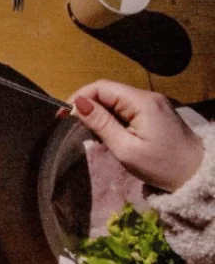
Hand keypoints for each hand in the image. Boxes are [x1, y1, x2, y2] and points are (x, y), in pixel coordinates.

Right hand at [65, 80, 203, 191]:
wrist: (200, 176)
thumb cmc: (163, 166)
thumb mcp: (126, 149)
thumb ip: (101, 124)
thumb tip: (77, 104)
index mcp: (142, 102)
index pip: (101, 87)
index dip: (78, 97)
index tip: (62, 116)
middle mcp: (148, 97)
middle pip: (108, 92)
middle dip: (88, 107)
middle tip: (76, 129)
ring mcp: (153, 104)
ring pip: (115, 101)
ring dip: (100, 115)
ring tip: (95, 137)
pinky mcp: (155, 114)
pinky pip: (126, 109)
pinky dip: (112, 120)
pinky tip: (111, 136)